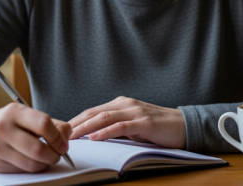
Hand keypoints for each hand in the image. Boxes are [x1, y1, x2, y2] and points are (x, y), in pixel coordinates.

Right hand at [0, 103, 71, 172]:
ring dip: (44, 164)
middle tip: (57, 155)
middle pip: (38, 149)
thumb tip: (67, 133)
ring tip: (46, 159)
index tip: (63, 144)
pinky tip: (30, 161)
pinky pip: (20, 171)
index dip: (58, 137)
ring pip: (30, 164)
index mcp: (14, 112)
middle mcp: (3, 128)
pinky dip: (31, 169)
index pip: (44, 124)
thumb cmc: (2, 123)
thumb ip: (49, 123)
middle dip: (54, 156)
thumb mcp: (23, 115)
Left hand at [68, 96, 185, 148]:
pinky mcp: (143, 122)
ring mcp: (135, 111)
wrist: (183, 126)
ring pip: (104, 117)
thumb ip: (115, 127)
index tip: (60, 131)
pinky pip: (121, 126)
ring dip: (85, 128)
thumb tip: (93, 136)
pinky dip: (105, 131)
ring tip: (71, 136)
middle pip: (94, 112)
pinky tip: (95, 137)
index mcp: (121, 104)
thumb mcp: (132, 126)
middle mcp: (125, 104)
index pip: (92, 111)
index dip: (75, 120)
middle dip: (75, 124)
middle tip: (59, 134)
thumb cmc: (158, 128)